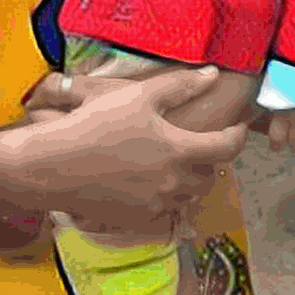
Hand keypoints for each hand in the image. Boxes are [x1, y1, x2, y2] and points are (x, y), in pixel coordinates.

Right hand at [11, 66, 247, 232]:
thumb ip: (180, 86)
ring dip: (191, 179)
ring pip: (188, 194)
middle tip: (204, 143)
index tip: (240, 126)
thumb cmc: (97, 124)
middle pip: (210, 175)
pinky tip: (152, 181)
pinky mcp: (137, 219)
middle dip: (213, 159)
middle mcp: (175, 183)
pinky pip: (164, 209)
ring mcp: (156, 205)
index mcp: (181, 151)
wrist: (54, 166)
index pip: (227, 147)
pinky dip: (167, 195)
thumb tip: (212, 75)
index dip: (238, 136)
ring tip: (179, 162)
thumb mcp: (139, 96)